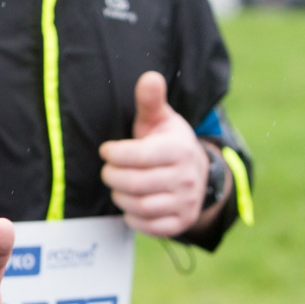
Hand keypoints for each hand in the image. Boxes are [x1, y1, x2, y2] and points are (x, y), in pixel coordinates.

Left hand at [99, 71, 217, 235]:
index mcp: (179, 150)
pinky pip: (149, 226)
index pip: (140, 156)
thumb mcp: (161, 119)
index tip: (107, 151)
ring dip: (120, 196)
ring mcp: (185, 202)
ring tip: (117, 185)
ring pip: (140, 206)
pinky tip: (129, 204)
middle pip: (136, 184)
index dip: (115, 155)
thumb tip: (149, 76)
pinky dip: (133, 217)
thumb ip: (150, 100)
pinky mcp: (180, 222)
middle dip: (113, 177)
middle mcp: (186, 178)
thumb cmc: (168, 142)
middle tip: (107, 171)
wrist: (198, 173)